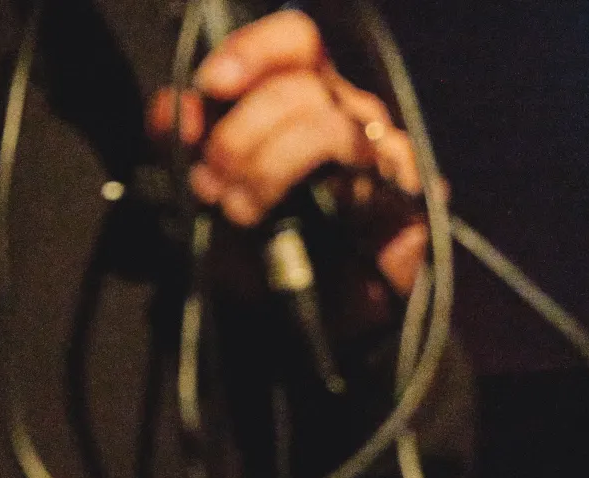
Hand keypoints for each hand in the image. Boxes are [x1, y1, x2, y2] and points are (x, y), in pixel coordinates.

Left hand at [146, 11, 425, 293]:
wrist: (304, 323)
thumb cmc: (258, 251)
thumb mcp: (198, 190)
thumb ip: (180, 141)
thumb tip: (178, 109)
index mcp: (306, 100)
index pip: (297, 42)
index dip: (256, 51)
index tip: (213, 85)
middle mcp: (350, 117)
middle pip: (302, 86)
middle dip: (242, 132)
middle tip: (210, 182)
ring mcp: (385, 156)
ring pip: (331, 126)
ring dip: (271, 164)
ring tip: (240, 209)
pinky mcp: (410, 199)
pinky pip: (375, 176)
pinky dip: (322, 196)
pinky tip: (299, 224)